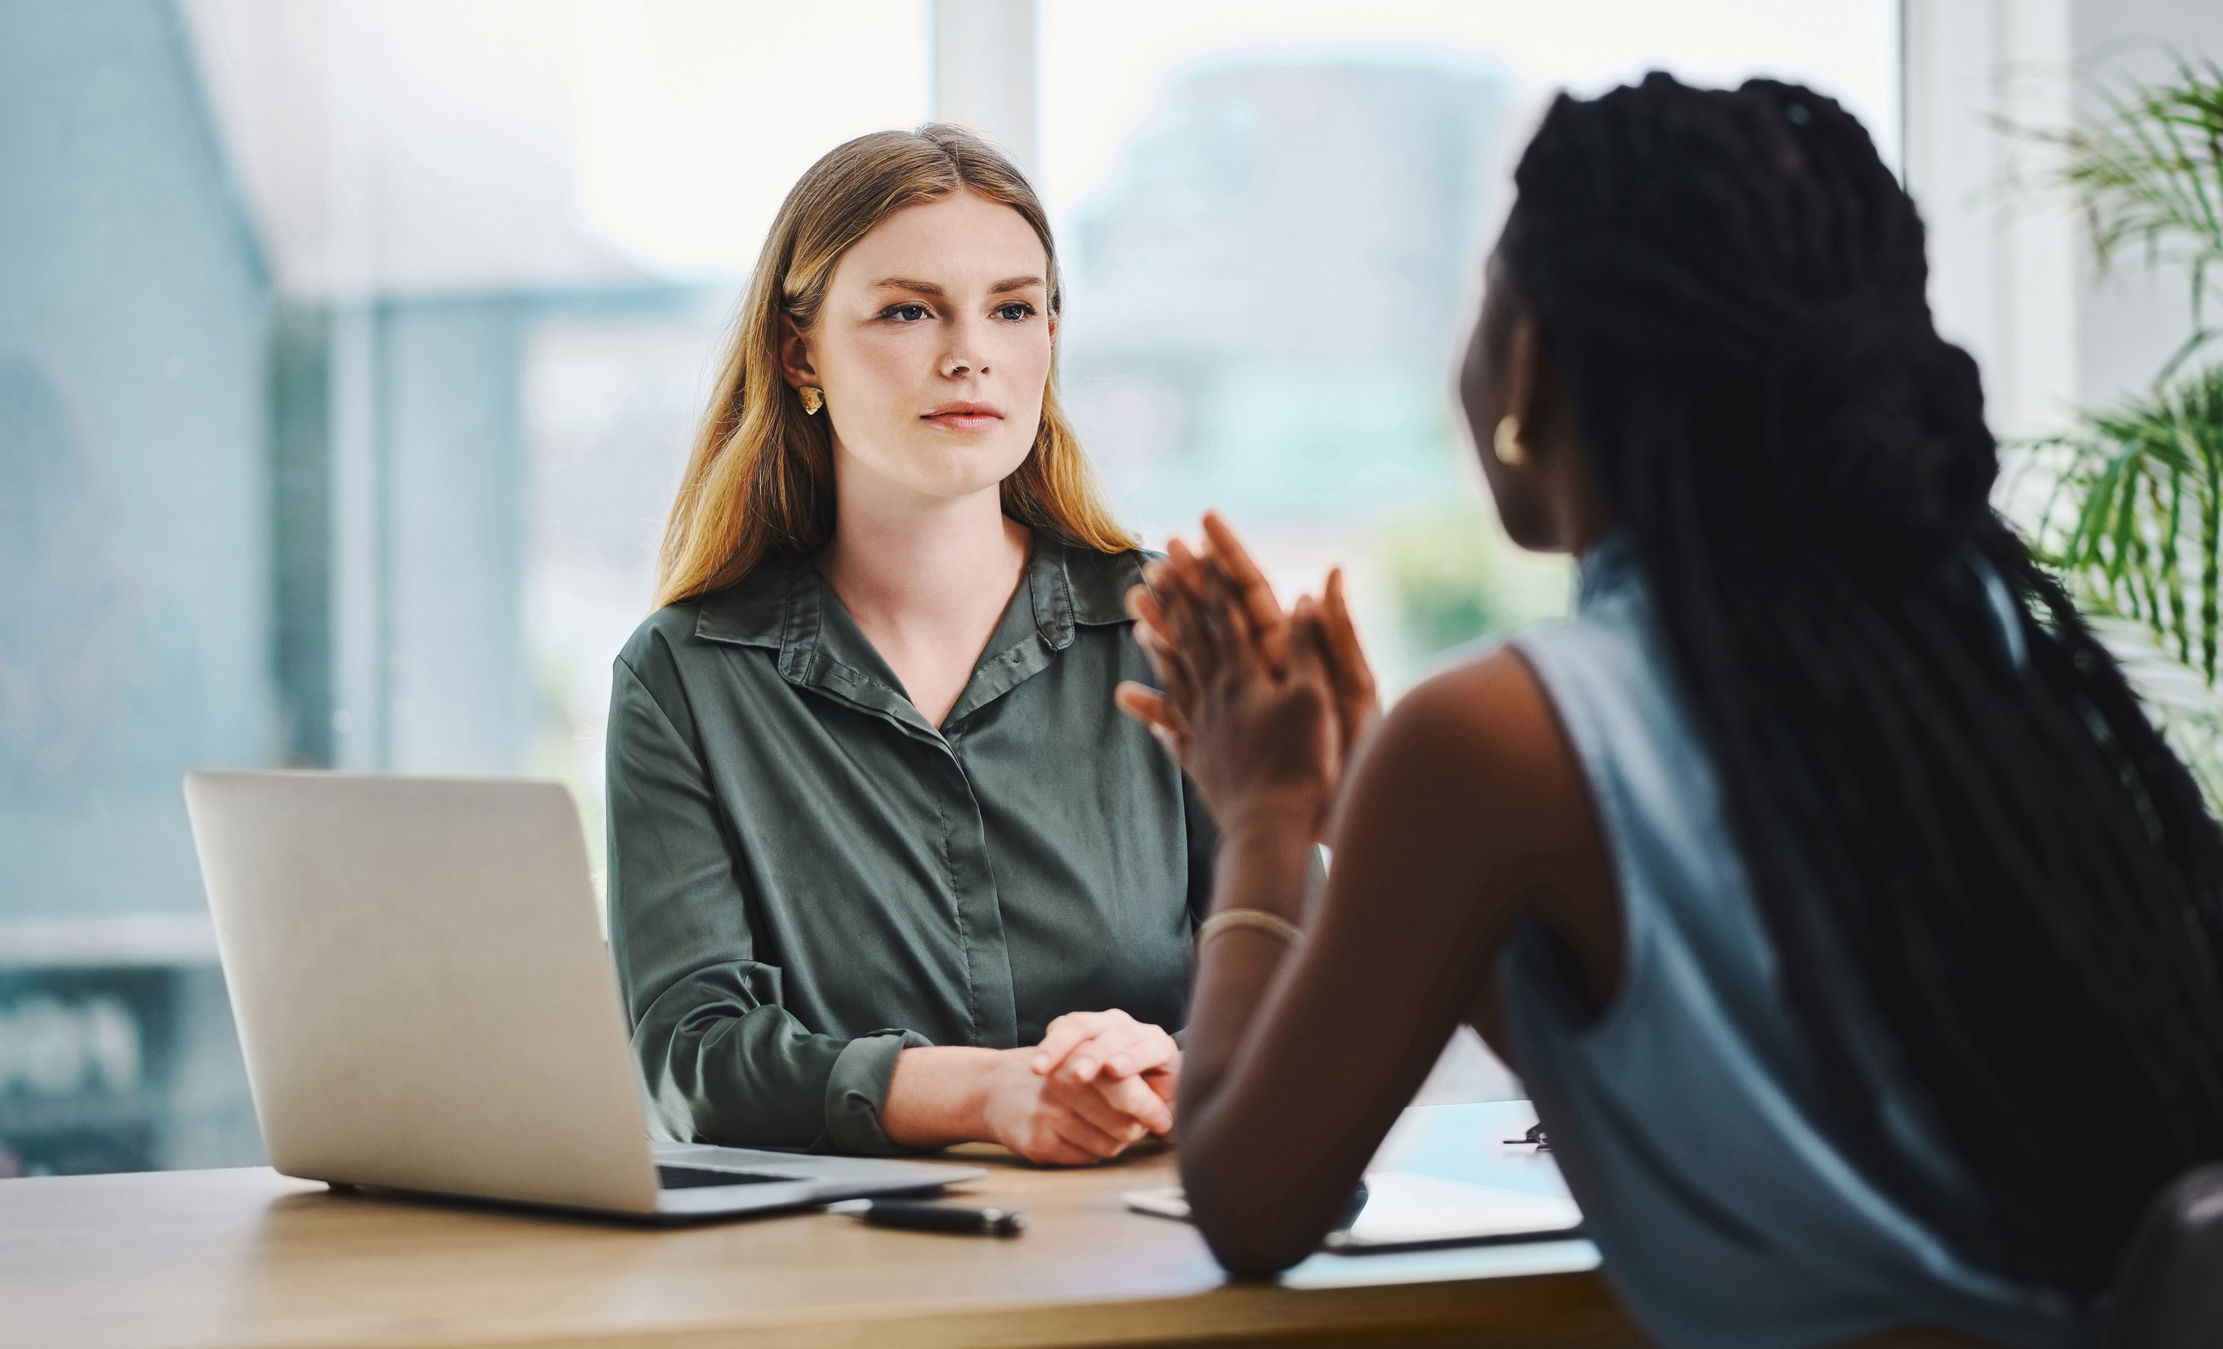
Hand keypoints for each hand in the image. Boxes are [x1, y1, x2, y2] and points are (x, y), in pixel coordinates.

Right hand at [980, 1037, 1170, 1165]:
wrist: (992, 1088)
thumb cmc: (1049, 1074)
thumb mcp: (1082, 1057)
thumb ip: (1119, 1074)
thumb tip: (1164, 1109)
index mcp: (1078, 1057)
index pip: (1126, 1087)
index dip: (1149, 1106)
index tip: (1162, 1119)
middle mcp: (1062, 1085)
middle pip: (1124, 1124)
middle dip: (1134, 1128)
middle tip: (1134, 1124)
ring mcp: (1048, 1116)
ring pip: (1108, 1146)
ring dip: (1113, 1142)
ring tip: (1104, 1128)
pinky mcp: (1038, 1143)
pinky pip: (1085, 1158)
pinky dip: (1091, 1152)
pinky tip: (1080, 1137)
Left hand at [1029, 1008, 1179, 1138]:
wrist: (1162, 1108)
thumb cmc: (1118, 1098)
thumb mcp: (1089, 1090)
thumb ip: (1069, 1078)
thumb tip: (1039, 1075)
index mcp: (1093, 1028)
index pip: (1065, 1027)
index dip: (1050, 1046)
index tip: (1035, 1070)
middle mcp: (1115, 1024)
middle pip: (1083, 1026)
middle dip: (1065, 1048)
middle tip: (1049, 1072)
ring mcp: (1140, 1032)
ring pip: (1114, 1035)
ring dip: (1096, 1055)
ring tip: (1080, 1074)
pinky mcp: (1165, 1048)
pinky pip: (1149, 1049)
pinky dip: (1132, 1058)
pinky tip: (1116, 1070)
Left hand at [1116, 519, 1346, 836]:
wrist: (1271, 827)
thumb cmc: (1304, 762)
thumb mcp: (1320, 698)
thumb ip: (1309, 646)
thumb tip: (1307, 594)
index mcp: (1243, 674)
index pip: (1223, 613)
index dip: (1208, 576)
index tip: (1192, 543)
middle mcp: (1213, 695)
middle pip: (1188, 637)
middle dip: (1172, 598)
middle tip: (1151, 566)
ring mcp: (1201, 728)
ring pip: (1172, 675)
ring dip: (1155, 643)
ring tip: (1136, 621)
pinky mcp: (1199, 760)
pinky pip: (1169, 728)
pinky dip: (1152, 710)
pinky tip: (1132, 701)